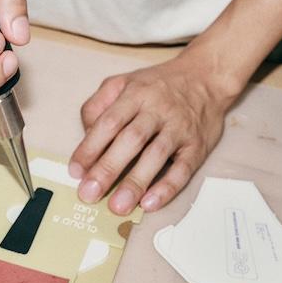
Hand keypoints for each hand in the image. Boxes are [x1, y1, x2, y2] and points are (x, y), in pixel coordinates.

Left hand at [68, 51, 239, 215]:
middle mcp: (157, 109)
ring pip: (156, 155)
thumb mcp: (123, 82)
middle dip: (108, 168)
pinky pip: (183, 168)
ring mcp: (179, 127)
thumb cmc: (158, 85)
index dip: (90, 147)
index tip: (75, 171)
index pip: (109, 122)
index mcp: (135, 94)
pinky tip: (150, 203)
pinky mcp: (197, 145)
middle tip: (89, 193)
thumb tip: (86, 137)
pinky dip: (167, 187)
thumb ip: (99, 105)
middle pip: (131, 139)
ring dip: (136, 182)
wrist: (206, 76)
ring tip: (117, 206)